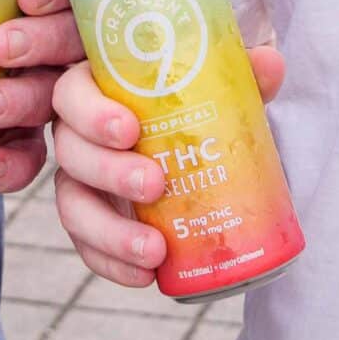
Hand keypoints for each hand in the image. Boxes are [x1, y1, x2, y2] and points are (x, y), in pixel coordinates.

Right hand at [51, 43, 286, 286]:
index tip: (130, 129)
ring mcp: (82, 179)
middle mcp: (79, 132)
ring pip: (72, 203)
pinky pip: (88, 246)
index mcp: (98, 88)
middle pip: (69, 149)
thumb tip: (269, 63)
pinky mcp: (93, 220)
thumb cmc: (195, 102)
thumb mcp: (216, 85)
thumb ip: (239, 73)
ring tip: (154, 249)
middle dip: (108, 171)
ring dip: (109, 230)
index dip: (92, 112)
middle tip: (154, 185)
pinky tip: (146, 277)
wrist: (198, 145)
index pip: (73, 92)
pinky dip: (112, 263)